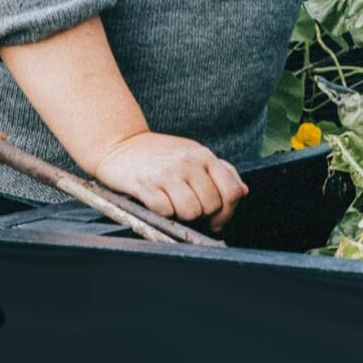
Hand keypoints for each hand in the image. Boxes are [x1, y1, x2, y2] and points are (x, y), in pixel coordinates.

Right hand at [90, 131, 248, 232]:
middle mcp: (188, 163)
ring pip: (191, 212)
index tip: (217, 219)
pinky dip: (163, 214)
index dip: (228, 211)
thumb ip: (221, 171)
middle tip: (189, 209)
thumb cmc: (159, 153)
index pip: (232, 191)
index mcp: (204, 156)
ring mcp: (167, 173)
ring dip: (183, 216)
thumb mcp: (193, 154)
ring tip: (173, 205)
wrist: (119, 143)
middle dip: (203, 215)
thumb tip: (243, 191)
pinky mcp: (145, 184)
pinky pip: (165, 211)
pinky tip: (157, 203)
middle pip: (211, 205)